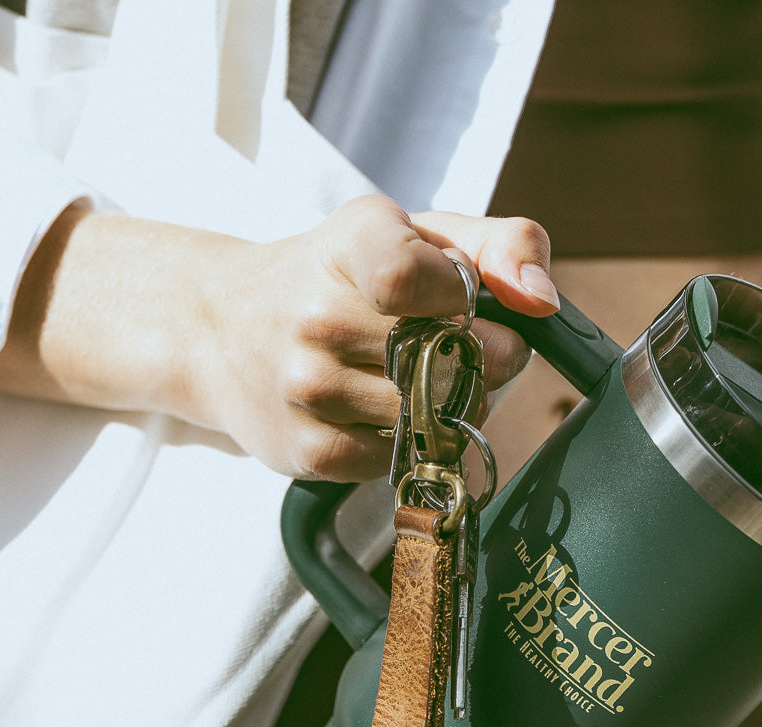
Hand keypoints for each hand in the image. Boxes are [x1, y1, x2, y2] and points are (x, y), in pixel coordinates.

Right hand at [0, 195, 557, 480]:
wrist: (219, 330)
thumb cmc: (339, 278)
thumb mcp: (414, 234)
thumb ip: (501, 246)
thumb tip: (542, 302)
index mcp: (353, 245)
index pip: (410, 278)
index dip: (463, 297)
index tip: (469, 300)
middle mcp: (318, 317)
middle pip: (450, 359)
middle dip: (483, 360)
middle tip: (462, 347)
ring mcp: (308, 389)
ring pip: (433, 416)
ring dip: (452, 406)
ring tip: (420, 378)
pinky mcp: (309, 450)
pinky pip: (401, 457)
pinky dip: (409, 440)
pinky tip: (383, 410)